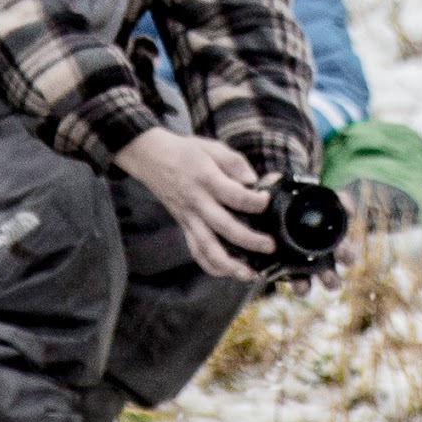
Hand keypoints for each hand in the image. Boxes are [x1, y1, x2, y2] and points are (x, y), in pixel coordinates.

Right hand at [117, 126, 274, 278]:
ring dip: (229, 264)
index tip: (267, 200)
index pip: (235, 196)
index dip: (255, 201)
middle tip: (270, 246)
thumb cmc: (187, 152)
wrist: (151, 158)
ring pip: (208, 247)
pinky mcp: (184, 226)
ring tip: (250, 274)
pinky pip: (196, 251)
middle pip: (225, 227)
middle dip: (250, 240)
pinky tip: (228, 273)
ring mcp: (189, 218)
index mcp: (207, 179)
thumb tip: (254, 181)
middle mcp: (198, 202)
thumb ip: (235, 163)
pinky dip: (211, 266)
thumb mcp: (213, 147)